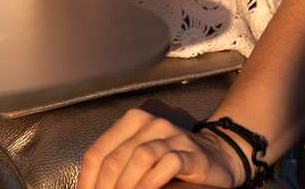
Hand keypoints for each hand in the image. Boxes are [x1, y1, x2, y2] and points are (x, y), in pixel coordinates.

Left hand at [80, 101, 248, 188]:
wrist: (217, 158)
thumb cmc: (172, 161)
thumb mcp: (140, 159)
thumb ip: (118, 166)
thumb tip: (91, 187)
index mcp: (130, 122)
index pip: (97, 152)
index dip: (87, 179)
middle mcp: (149, 124)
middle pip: (115, 158)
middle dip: (105, 187)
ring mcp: (171, 136)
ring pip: (139, 157)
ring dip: (126, 185)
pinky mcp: (190, 152)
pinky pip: (166, 163)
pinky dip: (151, 182)